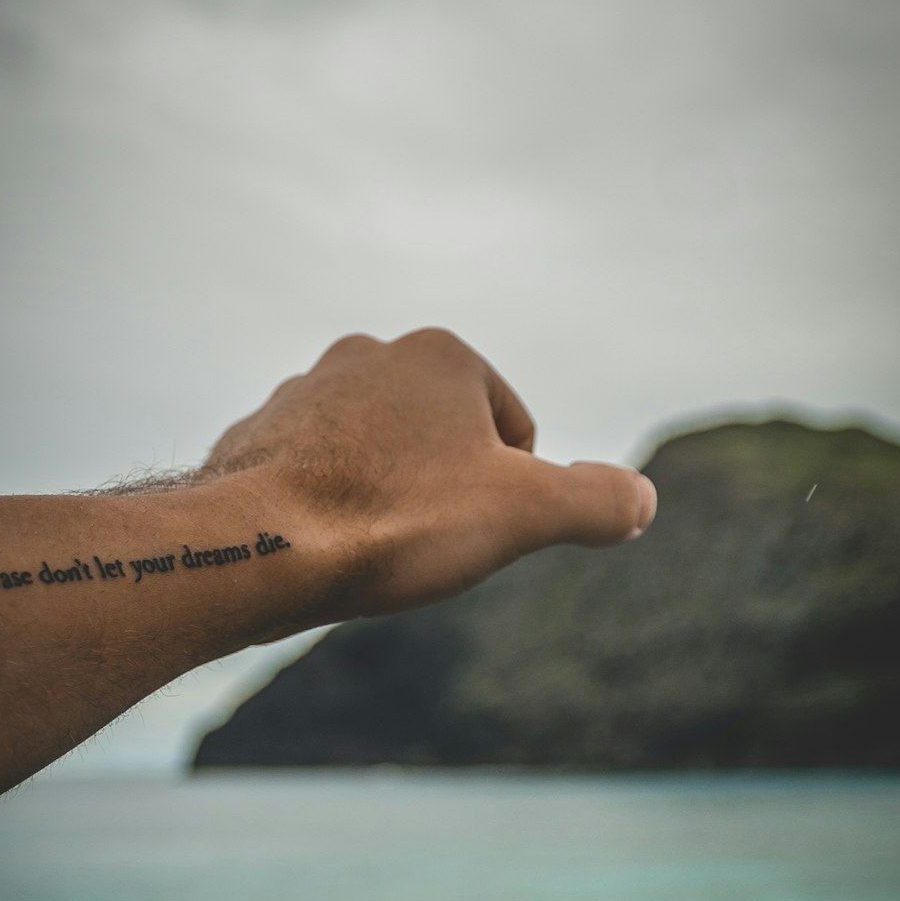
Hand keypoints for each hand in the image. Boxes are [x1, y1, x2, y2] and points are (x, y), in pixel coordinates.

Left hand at [204, 328, 656, 635]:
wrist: (255, 545)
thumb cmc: (393, 520)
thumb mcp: (524, 514)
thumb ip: (596, 502)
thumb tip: (644, 500)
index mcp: (441, 355)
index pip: (515, 434)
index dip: (509, 497)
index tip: (465, 529)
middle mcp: (368, 354)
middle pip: (445, 445)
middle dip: (444, 495)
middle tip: (419, 544)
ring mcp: (304, 391)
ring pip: (379, 460)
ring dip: (386, 502)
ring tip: (368, 546)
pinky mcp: (257, 436)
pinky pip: (318, 477)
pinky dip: (328, 510)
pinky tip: (318, 546)